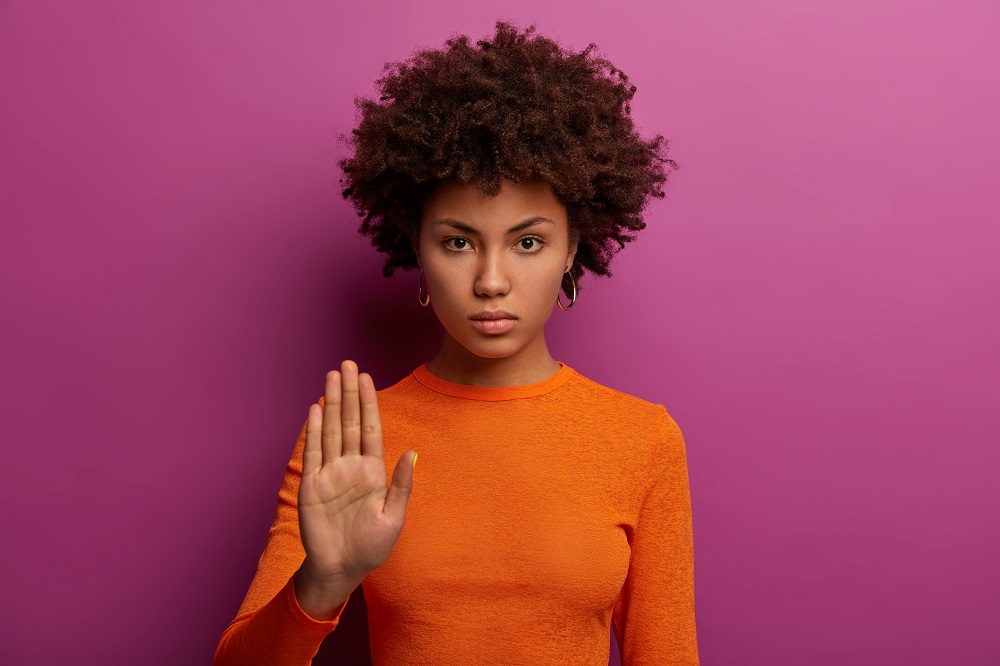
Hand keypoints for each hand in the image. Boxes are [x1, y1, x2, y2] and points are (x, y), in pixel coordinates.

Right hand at [297, 360, 416, 583]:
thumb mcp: (394, 516)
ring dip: (331, 403)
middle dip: (348, 392)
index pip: (371, 428)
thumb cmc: (371, 546)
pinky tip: (315, 409)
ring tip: (331, 377)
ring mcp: (329, 473)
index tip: (367, 377)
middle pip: (349, 421)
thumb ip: (402, 483)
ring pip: (331, 430)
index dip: (369, 402)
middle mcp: (350, 466)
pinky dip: (313, 430)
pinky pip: (313, 452)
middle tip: (346, 364)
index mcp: (372, 471)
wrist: (342, 568)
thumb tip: (413, 453)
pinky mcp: (311, 485)